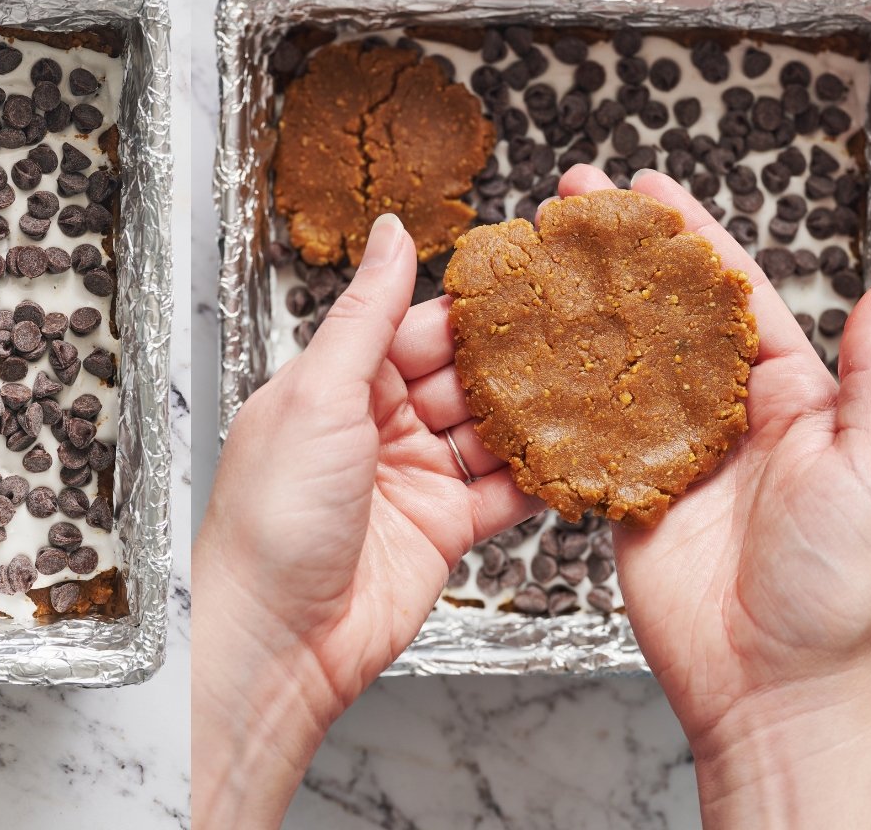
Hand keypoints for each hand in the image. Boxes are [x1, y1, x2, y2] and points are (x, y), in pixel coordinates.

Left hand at [193, 214, 539, 827]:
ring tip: (599, 379)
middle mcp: (378, 424)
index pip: (417, 324)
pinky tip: (582, 450)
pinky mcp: (445, 527)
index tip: (531, 274)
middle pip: (463, 374)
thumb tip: (389, 234)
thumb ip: (367, 312)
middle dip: (518, 355)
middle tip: (584, 326)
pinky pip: (505, 490)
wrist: (278, 636)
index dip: (472, 303)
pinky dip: (543, 473)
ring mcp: (414, 475)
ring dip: (539, 410)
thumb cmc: (271, 515)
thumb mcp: (319, 393)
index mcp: (338, 381)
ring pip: (491, 428)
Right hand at [557, 165, 870, 828]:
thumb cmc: (836, 589)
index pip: (732, 298)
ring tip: (534, 257)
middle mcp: (722, 415)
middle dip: (617, 255)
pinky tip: (520, 350)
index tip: (649, 191)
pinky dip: (551, 390)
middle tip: (572, 200)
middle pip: (661, 315)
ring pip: (614, 361)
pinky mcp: (622, 491)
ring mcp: (666, 451)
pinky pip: (582, 431)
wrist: (770, 683)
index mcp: (789, 399)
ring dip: (576, 307)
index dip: (689, 240)